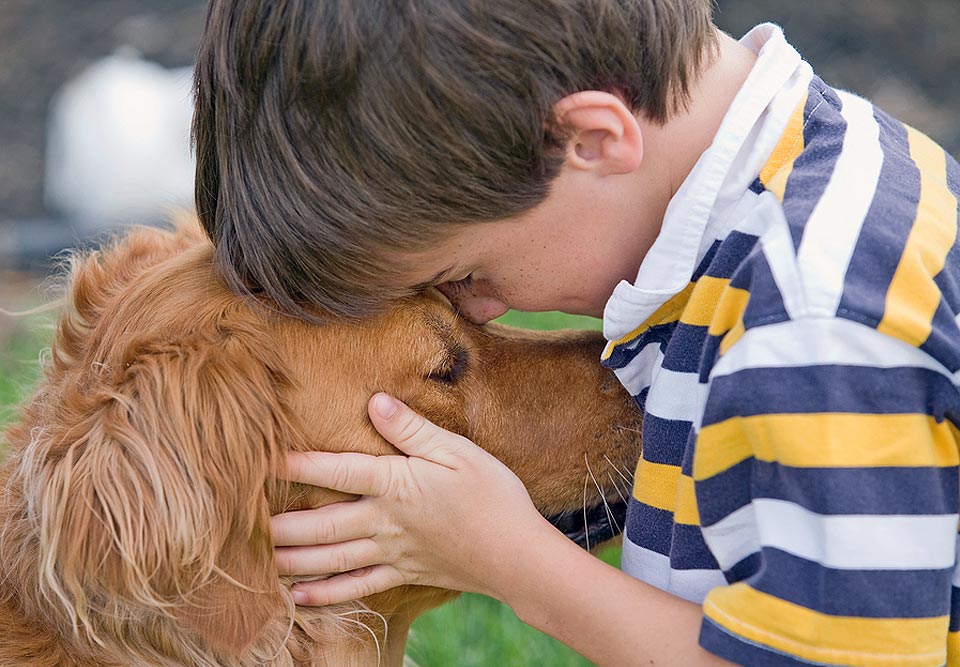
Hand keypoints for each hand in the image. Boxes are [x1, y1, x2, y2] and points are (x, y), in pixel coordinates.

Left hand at [271, 393, 551, 605]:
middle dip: (280, 523)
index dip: (297, 462)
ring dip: (292, 559)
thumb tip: (374, 400)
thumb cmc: (493, 495)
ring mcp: (392, 552)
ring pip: (330, 558)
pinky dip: (325, 594)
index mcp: (395, 484)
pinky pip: (357, 587)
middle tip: (242, 522)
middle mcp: (385, 521)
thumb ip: (412, 429)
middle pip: (321, 523)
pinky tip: (299, 597)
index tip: (261, 457)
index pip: (336, 469)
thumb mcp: (457, 451)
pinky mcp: (403, 574)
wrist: (518, 555)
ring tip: (258, 559)